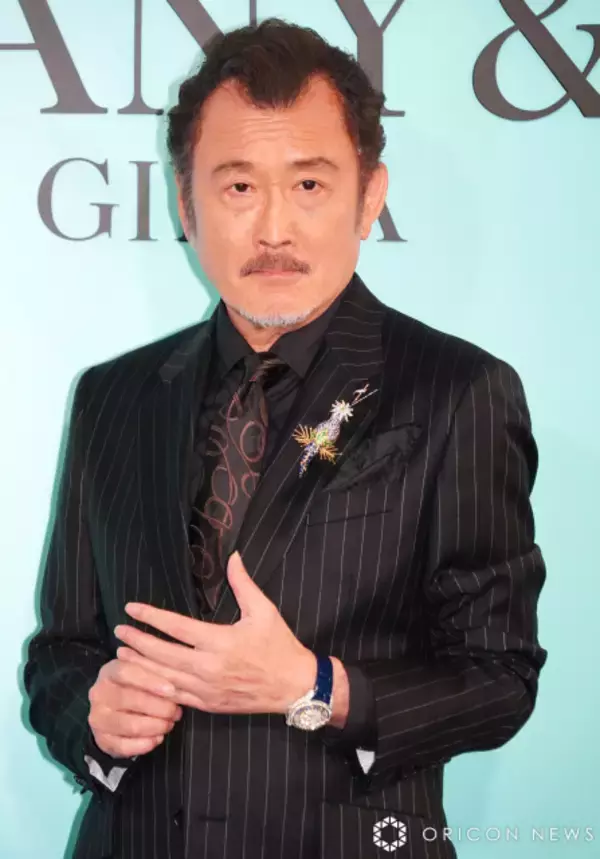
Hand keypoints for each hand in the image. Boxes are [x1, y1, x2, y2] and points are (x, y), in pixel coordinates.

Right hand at [87, 658, 182, 757]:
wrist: (114, 707)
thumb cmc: (136, 685)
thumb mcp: (144, 672)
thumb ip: (156, 670)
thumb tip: (175, 678)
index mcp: (110, 671)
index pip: (126, 672)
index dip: (150, 681)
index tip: (171, 690)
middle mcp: (99, 694)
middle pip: (130, 700)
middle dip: (160, 708)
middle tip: (176, 711)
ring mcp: (98, 718)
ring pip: (129, 725)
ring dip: (155, 726)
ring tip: (170, 724)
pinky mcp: (101, 740)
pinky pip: (123, 746)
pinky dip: (144, 744)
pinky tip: (157, 738)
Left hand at [113, 551, 317, 715]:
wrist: (295, 686)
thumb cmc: (279, 645)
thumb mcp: (264, 610)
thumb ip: (243, 583)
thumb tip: (233, 556)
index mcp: (220, 641)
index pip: (175, 627)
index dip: (150, 617)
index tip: (132, 608)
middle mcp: (208, 667)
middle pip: (162, 653)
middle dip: (137, 641)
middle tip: (119, 631)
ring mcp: (206, 690)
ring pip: (163, 678)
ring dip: (139, 666)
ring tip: (121, 655)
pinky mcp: (208, 704)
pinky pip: (174, 697)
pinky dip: (155, 687)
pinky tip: (142, 680)